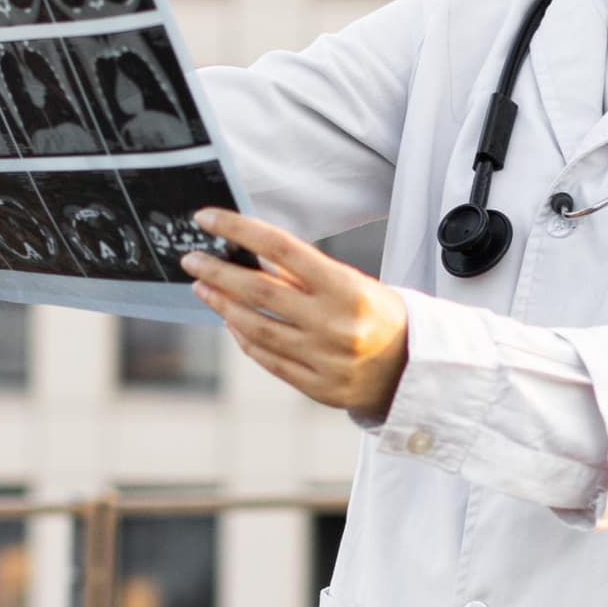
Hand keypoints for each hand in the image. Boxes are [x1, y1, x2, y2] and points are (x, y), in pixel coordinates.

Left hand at [184, 210, 408, 421]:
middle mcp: (333, 324)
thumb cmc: (381, 316)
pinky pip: (268, 359)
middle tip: (192, 260)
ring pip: (256, 328)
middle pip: (259, 291)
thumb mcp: (353, 283)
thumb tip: (250, 255)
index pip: (281, 248)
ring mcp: (324, 359)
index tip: (207, 219)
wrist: (415, 370)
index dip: (239, 230)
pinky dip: (244, 338)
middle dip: (218, 272)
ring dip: (222, 305)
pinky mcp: (318, 387)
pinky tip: (230, 321)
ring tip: (203, 288)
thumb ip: (304, 275)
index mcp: (347, 288)